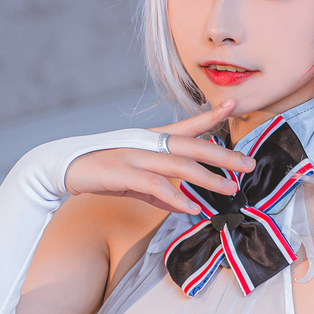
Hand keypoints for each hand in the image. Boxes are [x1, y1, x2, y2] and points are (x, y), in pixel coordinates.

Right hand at [60, 101, 251, 214]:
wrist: (64, 167)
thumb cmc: (103, 171)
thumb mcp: (136, 180)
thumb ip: (159, 189)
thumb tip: (183, 204)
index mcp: (152, 139)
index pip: (187, 125)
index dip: (211, 116)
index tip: (233, 105)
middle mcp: (148, 143)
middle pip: (193, 146)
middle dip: (224, 155)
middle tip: (249, 164)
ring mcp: (136, 156)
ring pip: (180, 164)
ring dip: (208, 178)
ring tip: (230, 189)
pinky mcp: (123, 173)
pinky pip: (155, 186)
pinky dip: (176, 197)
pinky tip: (191, 207)